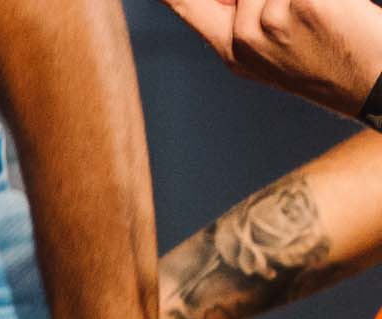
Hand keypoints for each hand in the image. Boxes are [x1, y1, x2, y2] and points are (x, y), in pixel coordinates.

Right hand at [160, 0, 381, 115]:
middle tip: (290, 13)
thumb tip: (238, 3)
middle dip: (262, 1)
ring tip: (318, 12)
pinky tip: (333, 9)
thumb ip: (240, 20)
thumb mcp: (274, 56)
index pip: (183, 4)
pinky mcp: (304, 2)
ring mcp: (270, 21)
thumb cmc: (334, 65)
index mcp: (232, 53)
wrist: (376, 84)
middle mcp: (243, 39)